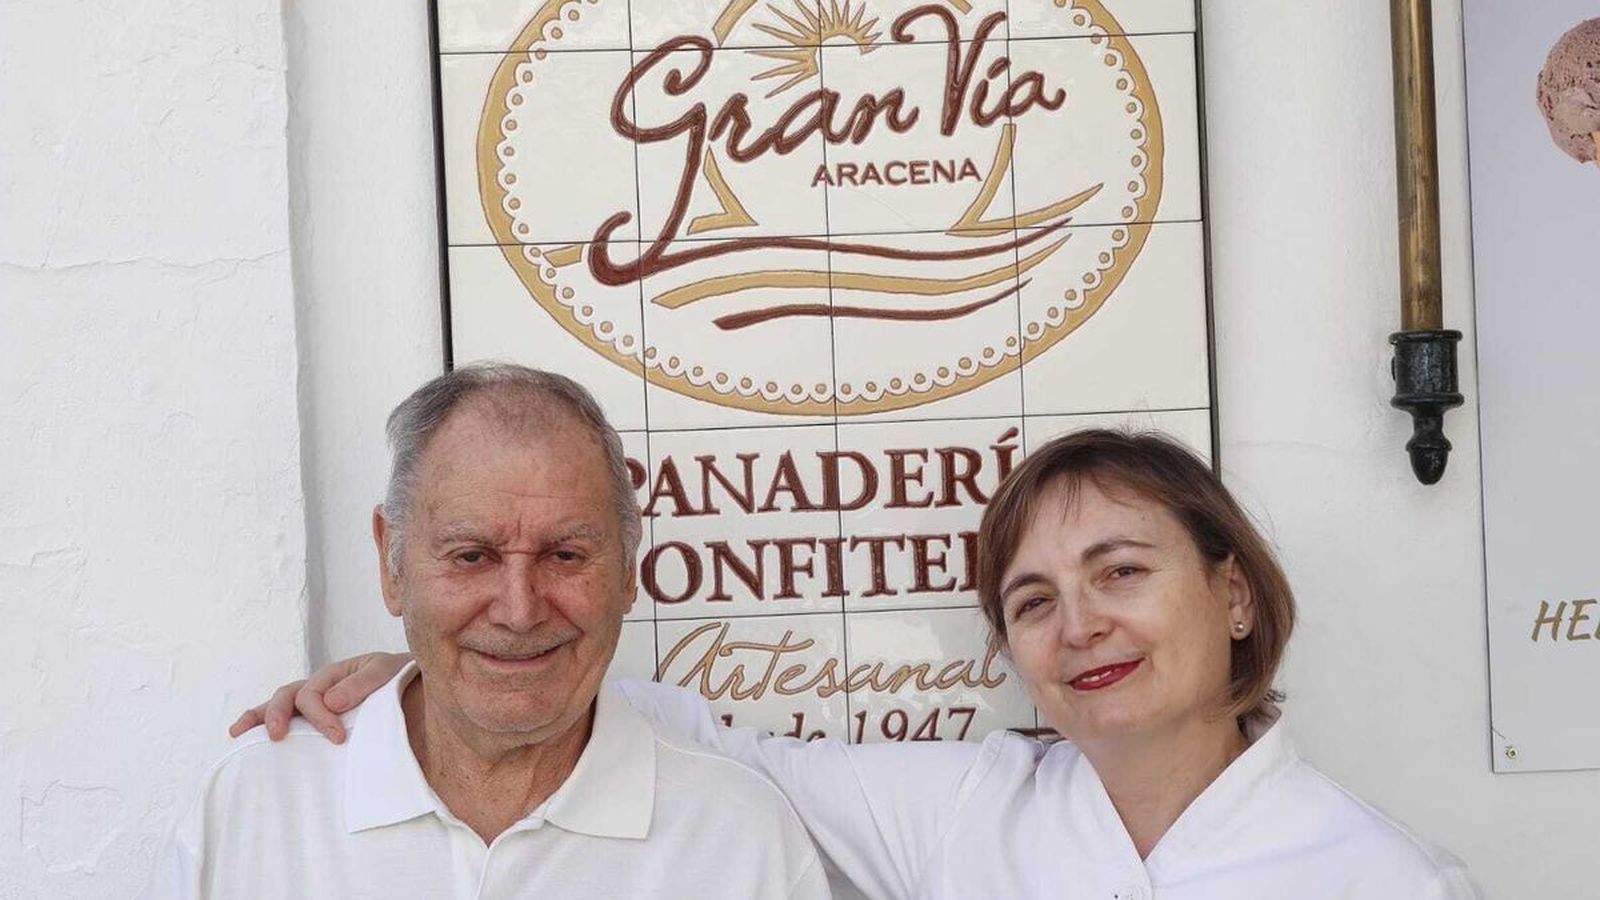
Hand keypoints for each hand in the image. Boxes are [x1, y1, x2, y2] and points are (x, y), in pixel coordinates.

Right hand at [228, 651, 412, 743]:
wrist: (415, 687)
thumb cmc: (400, 679)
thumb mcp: (387, 672)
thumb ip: (362, 684)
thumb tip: (329, 701)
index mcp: (335, 674)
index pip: (314, 694)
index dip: (320, 716)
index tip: (337, 738)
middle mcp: (320, 686)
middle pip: (289, 695)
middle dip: (278, 714)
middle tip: (278, 736)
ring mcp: (315, 701)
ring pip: (279, 704)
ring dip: (258, 717)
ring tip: (238, 733)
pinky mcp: (316, 718)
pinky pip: (287, 718)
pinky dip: (261, 723)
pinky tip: (243, 736)